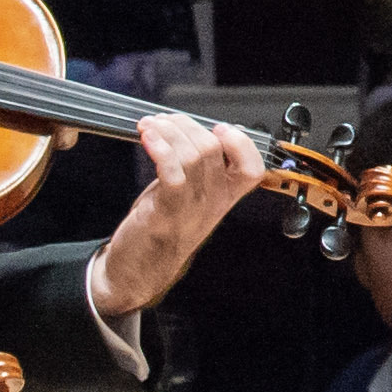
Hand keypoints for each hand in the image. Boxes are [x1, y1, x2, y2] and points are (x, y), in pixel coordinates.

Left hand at [93, 111, 281, 319]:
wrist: (138, 270)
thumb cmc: (162, 230)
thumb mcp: (190, 199)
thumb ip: (199, 171)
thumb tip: (193, 133)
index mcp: (225, 198)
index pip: (252, 168)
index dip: (241, 142)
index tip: (219, 128)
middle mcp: (213, 201)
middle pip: (214, 148)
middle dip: (186, 125)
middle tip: (166, 121)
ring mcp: (192, 206)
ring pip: (193, 154)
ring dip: (169, 131)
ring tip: (151, 126)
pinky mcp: (167, 209)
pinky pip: (172, 169)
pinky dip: (160, 147)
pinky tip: (148, 137)